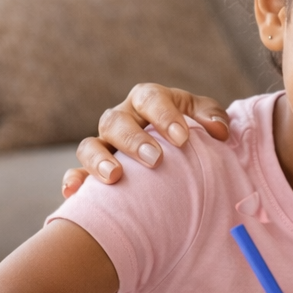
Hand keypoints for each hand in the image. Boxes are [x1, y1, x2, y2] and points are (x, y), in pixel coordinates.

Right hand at [61, 83, 229, 197]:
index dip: (165, 116)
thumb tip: (219, 132)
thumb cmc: (189, 130)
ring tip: (114, 177)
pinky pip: (76, 172)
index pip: (151, 98)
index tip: (183, 138)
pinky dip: (73, 181)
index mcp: (147, 100)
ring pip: (89, 145)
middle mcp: (122, 119)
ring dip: (98, 160)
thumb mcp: (203, 118)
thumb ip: (213, 118)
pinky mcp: (93, 169)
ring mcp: (104, 144)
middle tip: (155, 159)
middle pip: (116, 121)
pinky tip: (74, 193)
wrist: (176, 150)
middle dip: (134, 140)